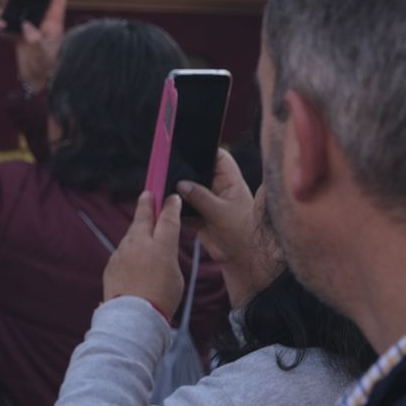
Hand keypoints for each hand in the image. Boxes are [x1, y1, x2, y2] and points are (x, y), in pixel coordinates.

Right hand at [15, 0, 66, 91]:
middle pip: (40, 1)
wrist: (37, 83)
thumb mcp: (42, 55)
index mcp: (53, 25)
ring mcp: (33, 29)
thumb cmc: (46, 69)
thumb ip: (34, 39)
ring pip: (25, 10)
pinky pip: (14, 23)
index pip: (58, 0)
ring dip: (17, 4)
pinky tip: (0, 15)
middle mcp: (44, 24)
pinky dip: (7, 18)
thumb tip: (25, 25)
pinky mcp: (22, 36)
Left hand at [103, 192, 184, 319]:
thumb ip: (168, 256)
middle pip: (143, 217)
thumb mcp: (176, 276)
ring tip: (143, 231)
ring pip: (131, 234)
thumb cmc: (161, 299)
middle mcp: (140, 244)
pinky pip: (122, 251)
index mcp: (161, 247)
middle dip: (146, 204)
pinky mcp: (111, 262)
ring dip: (137, 231)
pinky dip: (129, 250)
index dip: (171, 206)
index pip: (168, 219)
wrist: (133, 316)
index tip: (172, 198)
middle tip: (148, 194)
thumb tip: (160, 249)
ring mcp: (122, 252)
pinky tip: (134, 259)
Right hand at [179, 151, 280, 306]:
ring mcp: (209, 202)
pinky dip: (176, 206)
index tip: (189, 146)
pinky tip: (166, 204)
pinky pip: (184, 206)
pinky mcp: (200, 215)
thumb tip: (181, 184)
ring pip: (190, 189)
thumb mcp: (220, 212)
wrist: (240, 260)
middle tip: (168, 165)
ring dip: (179, 190)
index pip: (219, 158)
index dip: (206, 150)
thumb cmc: (241, 234)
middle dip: (186, 170)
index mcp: (231, 183)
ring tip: (164, 184)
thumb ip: (201, 197)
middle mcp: (220, 189)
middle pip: (200, 172)